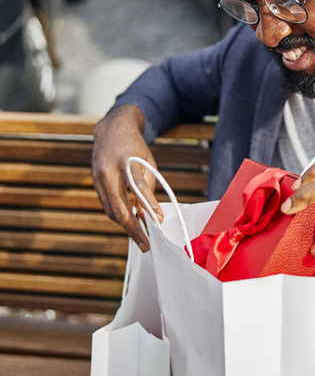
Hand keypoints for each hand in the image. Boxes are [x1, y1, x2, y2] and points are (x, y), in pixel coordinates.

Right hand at [91, 104, 162, 251]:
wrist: (112, 130)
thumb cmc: (135, 147)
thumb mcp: (148, 163)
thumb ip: (148, 189)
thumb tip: (153, 216)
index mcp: (127, 162)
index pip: (138, 189)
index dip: (148, 207)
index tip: (158, 223)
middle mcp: (108, 171)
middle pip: (119, 208)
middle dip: (132, 229)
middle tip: (146, 244)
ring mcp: (98, 178)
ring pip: (111, 210)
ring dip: (125, 225)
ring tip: (141, 237)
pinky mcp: (94, 182)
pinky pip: (107, 205)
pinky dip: (119, 215)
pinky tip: (131, 223)